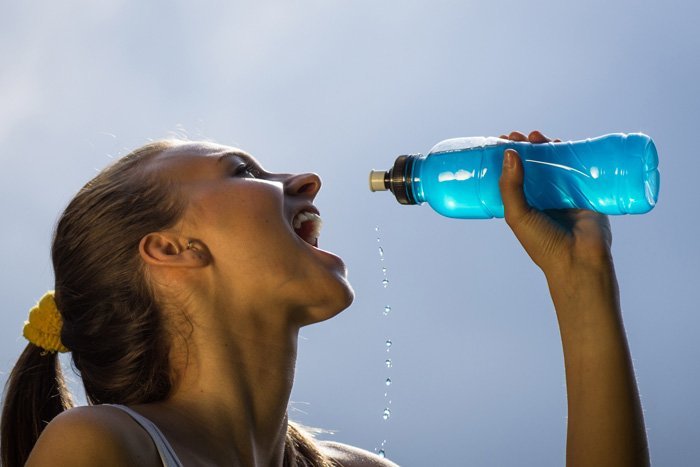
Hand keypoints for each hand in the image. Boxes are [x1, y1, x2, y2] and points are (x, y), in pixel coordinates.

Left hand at [497, 131, 613, 278]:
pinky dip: (569, 152)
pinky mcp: (584, 190)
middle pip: (533, 166)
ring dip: (545, 147)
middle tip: (517, 136)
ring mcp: (564, 193)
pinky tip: (559, 142)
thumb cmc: (543, 244)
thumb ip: (511, 187)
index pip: (512, 176)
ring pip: (553, 163)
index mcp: (524, 205)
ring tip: (534, 136)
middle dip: (525, 148)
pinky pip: (577, 167)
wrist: (579, 260)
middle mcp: (542, 197)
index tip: (500, 142)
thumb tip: (509, 153)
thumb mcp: (517, 215)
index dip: (506, 159)